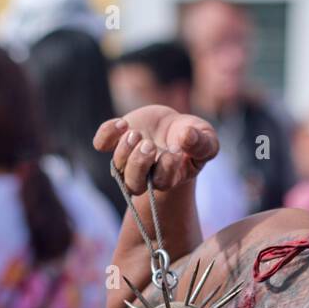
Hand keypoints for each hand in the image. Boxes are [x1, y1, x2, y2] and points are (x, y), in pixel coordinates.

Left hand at [93, 105, 219, 195]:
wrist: (174, 126)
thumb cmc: (193, 138)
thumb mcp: (207, 140)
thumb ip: (202, 143)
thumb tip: (187, 137)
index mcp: (169, 176)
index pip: (162, 182)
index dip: (166, 168)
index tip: (175, 151)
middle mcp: (146, 173)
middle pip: (133, 184)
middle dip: (138, 164)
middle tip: (149, 144)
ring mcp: (129, 158)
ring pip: (118, 166)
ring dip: (124, 150)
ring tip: (136, 134)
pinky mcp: (118, 139)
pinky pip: (101, 143)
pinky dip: (107, 134)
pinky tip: (122, 124)